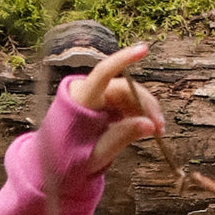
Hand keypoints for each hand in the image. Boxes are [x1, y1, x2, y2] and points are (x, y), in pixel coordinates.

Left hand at [65, 42, 166, 174]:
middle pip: (125, 88)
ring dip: (145, 110)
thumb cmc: (71, 158)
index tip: (143, 50)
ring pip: (129, 95)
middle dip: (146, 105)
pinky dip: (138, 113)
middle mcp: (89, 92)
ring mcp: (96, 96)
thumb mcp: (98, 152)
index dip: (123, 60)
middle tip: (159, 126)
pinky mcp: (103, 103)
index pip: (103, 73)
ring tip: (155, 131)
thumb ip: (123, 136)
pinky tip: (144, 127)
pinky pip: (125, 102)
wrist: (55, 164)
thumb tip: (150, 125)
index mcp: (81, 100)